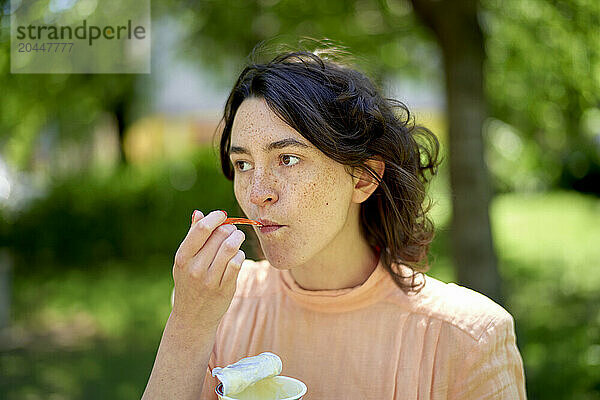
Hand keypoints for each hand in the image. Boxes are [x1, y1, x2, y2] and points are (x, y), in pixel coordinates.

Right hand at [171, 210, 245, 328]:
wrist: (192, 317)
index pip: (201, 229)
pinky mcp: (224, 288)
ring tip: (238, 238)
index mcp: (182, 258)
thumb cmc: (189, 283)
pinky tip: (237, 256)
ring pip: (230, 247)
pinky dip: (240, 255)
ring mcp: (210, 280)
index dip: (215, 217)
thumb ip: (192, 237)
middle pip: (219, 236)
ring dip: (238, 238)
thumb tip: (199, 213)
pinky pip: (237, 263)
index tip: (222, 215)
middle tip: (232, 230)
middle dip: (229, 228)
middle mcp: (194, 268)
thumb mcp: (184, 261)